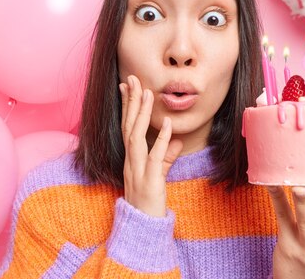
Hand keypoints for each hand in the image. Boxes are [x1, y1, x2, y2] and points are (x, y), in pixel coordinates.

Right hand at [119, 75, 183, 216]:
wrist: (144, 227)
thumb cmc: (149, 201)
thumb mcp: (159, 174)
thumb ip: (166, 157)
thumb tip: (178, 140)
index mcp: (131, 157)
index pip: (127, 126)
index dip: (126, 105)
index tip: (126, 85)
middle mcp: (130, 160)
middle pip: (128, 126)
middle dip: (130, 101)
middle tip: (133, 78)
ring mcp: (138, 170)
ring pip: (136, 137)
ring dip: (142, 115)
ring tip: (148, 93)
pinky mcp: (150, 180)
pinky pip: (156, 157)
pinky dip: (162, 140)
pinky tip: (169, 124)